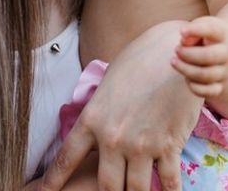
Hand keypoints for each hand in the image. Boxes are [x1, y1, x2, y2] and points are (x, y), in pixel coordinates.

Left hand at [40, 21, 201, 190]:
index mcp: (92, 119)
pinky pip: (168, 182)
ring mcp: (141, 145)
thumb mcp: (108, 82)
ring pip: (135, 189)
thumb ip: (100, 109)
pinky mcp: (168, 146)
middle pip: (106, 185)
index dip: (54, 180)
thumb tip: (96, 121)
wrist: (173, 50)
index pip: (66, 158)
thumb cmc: (140, 59)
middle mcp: (113, 138)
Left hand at [171, 16, 227, 98]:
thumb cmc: (205, 36)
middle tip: (176, 49)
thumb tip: (184, 41)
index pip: (213, 31)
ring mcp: (225, 71)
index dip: (195, 30)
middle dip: (187, 54)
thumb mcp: (199, 26)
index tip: (181, 31)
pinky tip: (186, 78)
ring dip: (186, 69)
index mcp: (223, 35)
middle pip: (209, 56)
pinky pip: (210, 92)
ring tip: (174, 61)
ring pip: (206, 75)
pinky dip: (195, 87)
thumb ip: (192, 31)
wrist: (222, 50)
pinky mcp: (220, 86)